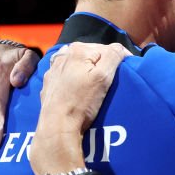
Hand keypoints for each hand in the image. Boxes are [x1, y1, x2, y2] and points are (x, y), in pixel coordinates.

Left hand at [29, 42, 130, 174]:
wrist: (58, 125)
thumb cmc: (82, 102)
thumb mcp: (103, 77)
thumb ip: (113, 56)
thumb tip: (120, 49)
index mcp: (78, 50)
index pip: (107, 49)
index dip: (118, 60)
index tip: (125, 73)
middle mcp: (63, 55)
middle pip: (91, 55)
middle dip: (101, 65)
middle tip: (109, 82)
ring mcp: (53, 69)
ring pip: (77, 64)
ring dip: (86, 71)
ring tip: (93, 85)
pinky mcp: (49, 83)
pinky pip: (66, 75)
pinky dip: (74, 79)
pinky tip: (77, 90)